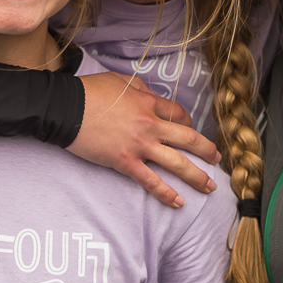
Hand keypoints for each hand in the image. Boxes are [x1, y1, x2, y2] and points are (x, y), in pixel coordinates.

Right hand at [67, 71, 220, 207]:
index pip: (179, 115)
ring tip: (209, 187)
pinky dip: (166, 194)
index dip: (189, 124)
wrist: (66, 109)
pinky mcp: (125, 162)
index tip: (191, 131)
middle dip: (207, 151)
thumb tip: (149, 95)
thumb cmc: (89, 92)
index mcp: (149, 103)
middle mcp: (150, 124)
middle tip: (217, 160)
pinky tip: (178, 202)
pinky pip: (151, 181)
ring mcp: (139, 145)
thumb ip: (139, 88)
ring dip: (197, 176)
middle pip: (188, 139)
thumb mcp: (119, 80)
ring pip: (177, 162)